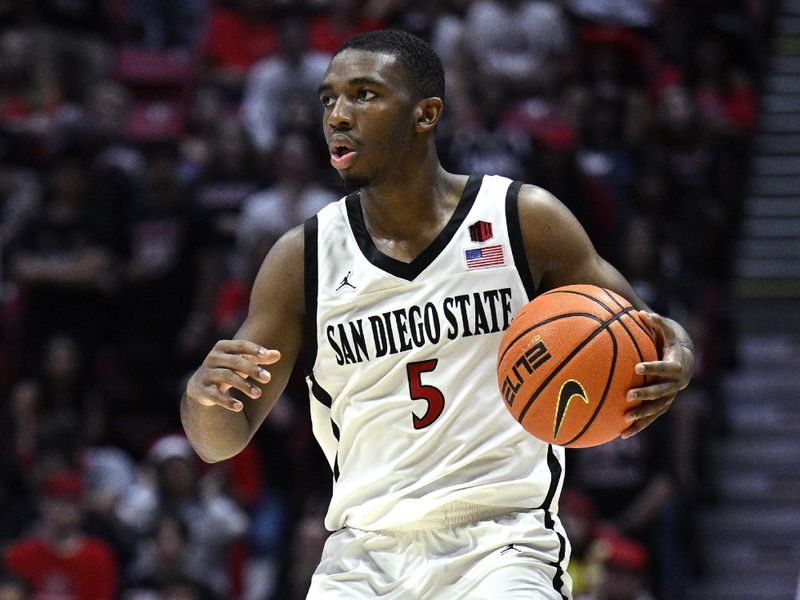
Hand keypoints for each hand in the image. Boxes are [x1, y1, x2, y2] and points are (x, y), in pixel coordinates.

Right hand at [186, 340, 280, 411]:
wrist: (200, 385)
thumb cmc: (228, 368)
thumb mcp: (243, 361)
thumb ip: (260, 358)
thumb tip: (278, 354)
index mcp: (223, 347)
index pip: (241, 345)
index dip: (254, 350)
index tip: (267, 356)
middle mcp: (213, 358)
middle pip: (236, 362)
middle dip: (253, 370)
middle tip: (268, 378)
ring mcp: (207, 374)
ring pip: (227, 377)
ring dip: (244, 386)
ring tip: (258, 394)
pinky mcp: (203, 390)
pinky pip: (215, 396)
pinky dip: (227, 402)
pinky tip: (240, 407)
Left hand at [622, 311, 693, 437]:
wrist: (686, 358)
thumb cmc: (671, 340)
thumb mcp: (667, 329)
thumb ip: (656, 322)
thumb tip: (640, 312)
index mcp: (677, 365)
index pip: (665, 367)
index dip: (653, 367)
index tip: (637, 367)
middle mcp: (676, 384)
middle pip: (661, 391)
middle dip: (646, 394)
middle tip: (628, 395)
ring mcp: (670, 396)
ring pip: (657, 408)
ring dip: (642, 415)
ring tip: (625, 418)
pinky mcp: (663, 405)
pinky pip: (651, 417)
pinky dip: (639, 426)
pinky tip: (622, 434)